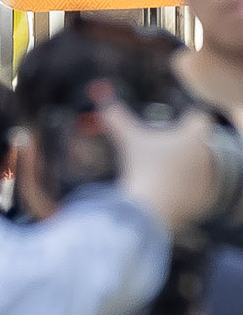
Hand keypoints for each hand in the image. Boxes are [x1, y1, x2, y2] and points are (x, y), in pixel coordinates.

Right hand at [99, 84, 219, 229]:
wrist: (150, 208)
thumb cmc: (142, 168)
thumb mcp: (128, 139)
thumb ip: (117, 119)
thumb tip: (106, 106)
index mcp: (192, 137)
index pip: (201, 117)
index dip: (189, 117)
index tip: (180, 120)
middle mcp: (205, 155)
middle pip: (200, 142)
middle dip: (185, 143)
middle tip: (163, 147)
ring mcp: (207, 178)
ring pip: (199, 165)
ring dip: (186, 165)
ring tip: (162, 170)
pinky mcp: (205, 198)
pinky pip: (197, 187)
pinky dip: (185, 186)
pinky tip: (167, 189)